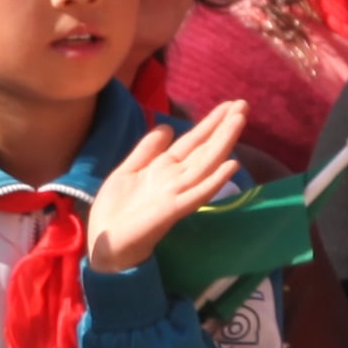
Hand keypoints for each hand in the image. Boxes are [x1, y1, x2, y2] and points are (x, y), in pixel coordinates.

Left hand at [78, 96, 255, 275]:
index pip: (192, 141)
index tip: (229, 104)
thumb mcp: (126, 171)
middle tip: (243, 104)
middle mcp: (175, 178)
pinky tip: (231, 165)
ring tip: (239, 120)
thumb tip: (167, 126)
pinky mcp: (171, 210)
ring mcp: (176, 193)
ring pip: (205, 164)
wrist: (104, 243)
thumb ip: (146, 150)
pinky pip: (197, 194)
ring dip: (223, 142)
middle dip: (222, 126)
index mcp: (164, 168)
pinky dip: (214, 180)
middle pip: (204, 148)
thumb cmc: (115, 211)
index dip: (209, 122)